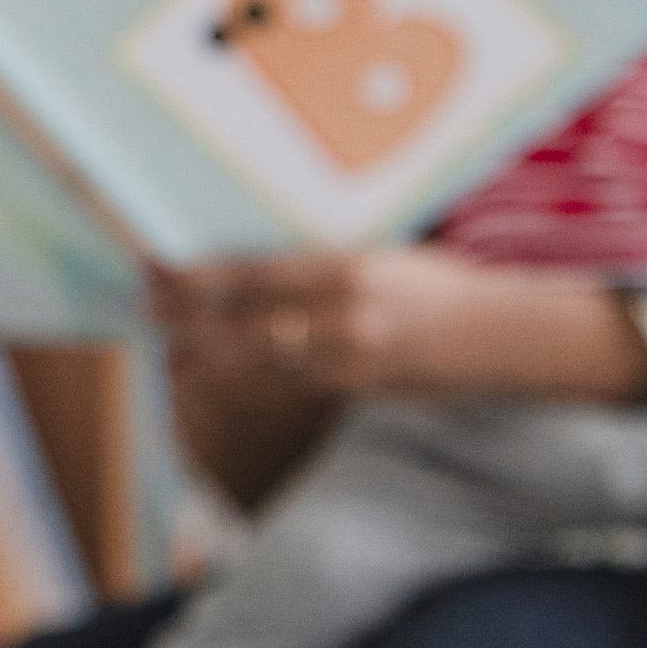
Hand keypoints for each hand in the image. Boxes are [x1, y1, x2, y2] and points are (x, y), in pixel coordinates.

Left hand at [149, 245, 507, 397]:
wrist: (500, 337)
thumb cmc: (444, 285)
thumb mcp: (383, 256)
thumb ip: (327, 266)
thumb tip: (267, 269)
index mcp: (346, 270)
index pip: (255, 276)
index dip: (201, 278)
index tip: (161, 272)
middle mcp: (342, 317)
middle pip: (244, 323)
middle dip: (189, 320)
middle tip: (146, 312)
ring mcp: (349, 360)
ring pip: (259, 361)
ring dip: (210, 358)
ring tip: (170, 357)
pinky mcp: (357, 390)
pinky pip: (291, 382)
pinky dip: (254, 377)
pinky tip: (226, 376)